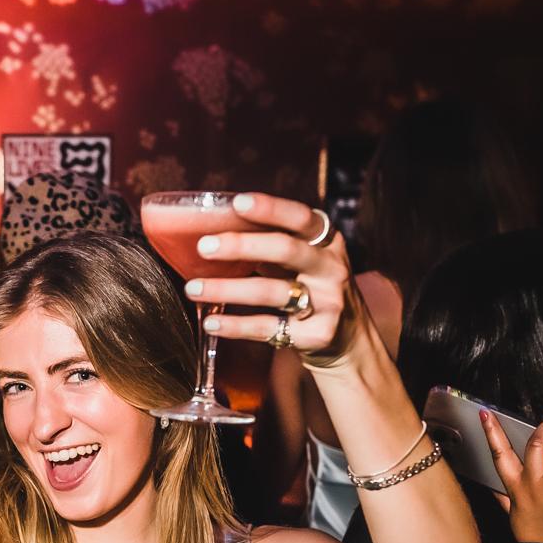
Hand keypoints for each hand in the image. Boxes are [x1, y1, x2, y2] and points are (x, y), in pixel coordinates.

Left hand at [184, 194, 358, 361]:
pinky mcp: (317, 334)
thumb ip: (272, 244)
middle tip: (204, 247)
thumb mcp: (303, 261)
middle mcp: (331, 268)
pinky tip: (211, 321)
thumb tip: (213, 229)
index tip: (237, 203)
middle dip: (242, 245)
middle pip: (285, 250)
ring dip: (227, 290)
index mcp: (327, 242)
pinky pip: (268, 327)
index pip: (300, 217)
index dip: (270, 208)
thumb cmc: (312, 289)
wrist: (348, 340)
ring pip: (272, 291)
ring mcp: (328, 302)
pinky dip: (235, 326)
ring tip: (193, 289)